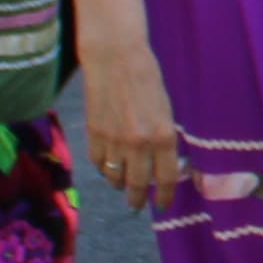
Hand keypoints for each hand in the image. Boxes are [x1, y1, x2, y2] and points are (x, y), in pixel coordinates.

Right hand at [83, 34, 183, 203]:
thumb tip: (168, 165)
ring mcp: (114, 141)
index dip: (166, 196)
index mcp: (163, 136)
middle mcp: (139, 144)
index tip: (164, 204)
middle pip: (137, 185)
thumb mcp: (167, 110)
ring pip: (115, 177)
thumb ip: (166, 139)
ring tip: (123, 184)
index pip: (167, 179)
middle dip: (138, 199)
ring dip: (120, 184)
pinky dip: (103, 168)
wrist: (116, 58)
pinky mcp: (93, 134)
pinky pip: (98, 163)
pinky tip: (108, 165)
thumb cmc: (148, 79)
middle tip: (138, 205)